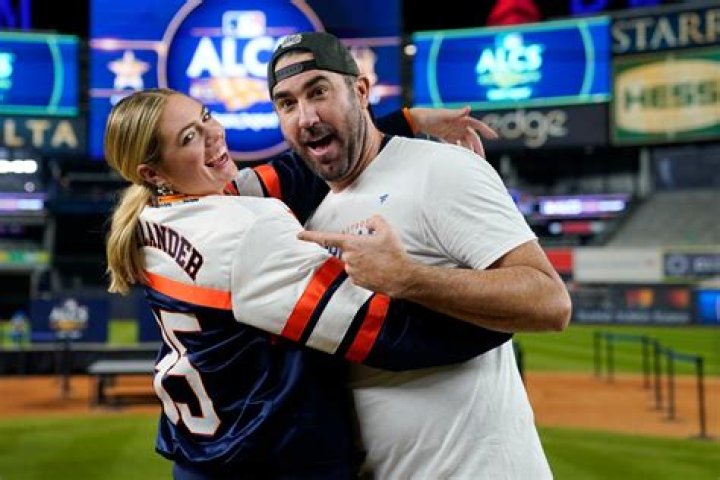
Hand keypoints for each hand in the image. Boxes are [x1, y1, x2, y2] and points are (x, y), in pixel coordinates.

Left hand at [297, 215, 411, 296]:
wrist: (402, 277)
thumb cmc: (393, 253)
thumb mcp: (387, 230)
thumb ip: (376, 221)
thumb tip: (369, 222)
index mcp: (351, 243)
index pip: (326, 238)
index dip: (311, 236)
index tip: (299, 235)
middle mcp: (348, 258)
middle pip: (348, 250)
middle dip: (359, 249)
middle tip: (376, 251)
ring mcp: (351, 271)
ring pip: (353, 262)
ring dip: (363, 261)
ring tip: (380, 262)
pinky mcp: (357, 282)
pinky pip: (358, 273)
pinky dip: (366, 271)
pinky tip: (378, 271)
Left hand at [409, 106, 497, 157]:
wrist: (417, 120)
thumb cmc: (429, 115)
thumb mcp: (443, 115)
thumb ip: (456, 113)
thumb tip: (469, 108)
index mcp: (461, 119)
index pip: (477, 124)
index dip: (486, 130)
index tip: (494, 137)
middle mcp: (459, 125)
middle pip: (472, 137)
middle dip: (478, 147)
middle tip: (482, 159)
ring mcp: (454, 131)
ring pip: (466, 143)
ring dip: (470, 151)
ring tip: (473, 162)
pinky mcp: (447, 137)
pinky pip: (457, 145)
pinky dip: (460, 151)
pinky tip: (462, 159)